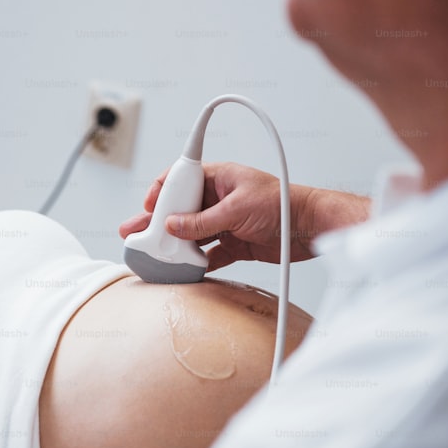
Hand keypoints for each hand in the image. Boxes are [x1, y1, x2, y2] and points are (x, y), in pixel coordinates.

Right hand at [119, 162, 370, 271]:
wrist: (313, 229)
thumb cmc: (284, 204)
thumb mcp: (237, 209)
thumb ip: (202, 221)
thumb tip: (172, 227)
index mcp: (218, 179)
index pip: (180, 180)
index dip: (161, 193)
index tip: (147, 208)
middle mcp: (218, 199)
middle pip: (179, 210)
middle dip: (156, 222)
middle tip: (134, 233)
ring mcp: (224, 223)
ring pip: (190, 234)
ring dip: (173, 245)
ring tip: (153, 256)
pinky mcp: (234, 244)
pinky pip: (207, 254)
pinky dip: (195, 263)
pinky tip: (182, 269)